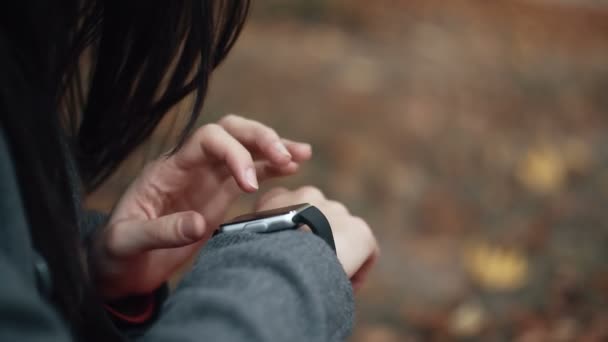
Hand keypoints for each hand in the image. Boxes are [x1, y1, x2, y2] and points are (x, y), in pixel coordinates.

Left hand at [92, 115, 311, 298]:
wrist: (120, 267)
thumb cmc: (116, 253)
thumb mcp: (126, 244)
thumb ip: (160, 232)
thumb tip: (199, 224)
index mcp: (168, 170)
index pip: (206, 140)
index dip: (233, 153)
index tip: (249, 184)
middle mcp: (191, 167)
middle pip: (230, 132)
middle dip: (260, 138)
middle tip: (286, 156)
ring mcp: (206, 180)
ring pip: (244, 148)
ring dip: (273, 147)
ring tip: (301, 155)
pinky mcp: (218, 197)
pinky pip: (249, 173)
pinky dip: (271, 168)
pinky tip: (292, 168)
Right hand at [255, 186, 378, 290]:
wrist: (285, 259)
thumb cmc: (257, 256)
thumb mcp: (243, 241)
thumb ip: (250, 239)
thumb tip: (240, 254)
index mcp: (278, 197)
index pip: (284, 206)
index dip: (288, 231)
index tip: (286, 252)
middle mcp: (309, 195)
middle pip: (318, 217)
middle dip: (317, 239)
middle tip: (309, 268)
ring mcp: (337, 211)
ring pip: (341, 234)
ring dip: (336, 253)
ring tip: (327, 280)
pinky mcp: (360, 230)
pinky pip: (365, 251)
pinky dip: (358, 269)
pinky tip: (347, 286)